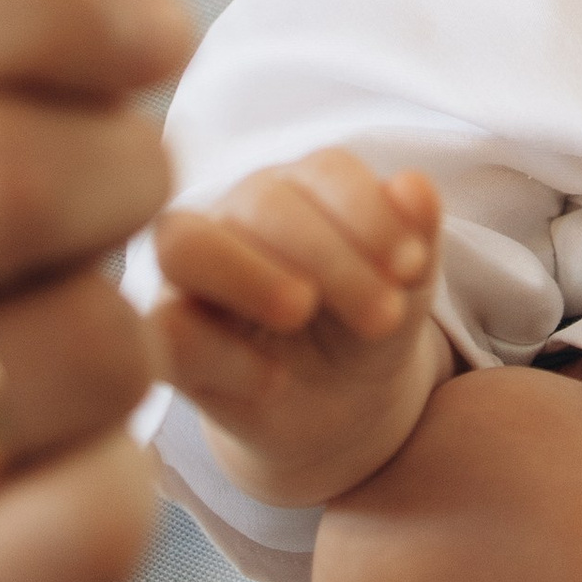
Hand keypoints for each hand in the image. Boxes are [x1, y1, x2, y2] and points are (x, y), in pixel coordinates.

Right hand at [0, 0, 189, 581]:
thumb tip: (131, 32)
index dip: (53, 1)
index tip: (160, 29)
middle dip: (122, 164)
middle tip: (132, 188)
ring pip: (78, 347)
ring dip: (118, 330)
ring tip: (50, 353)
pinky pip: (93, 521)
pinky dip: (116, 480)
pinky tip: (45, 474)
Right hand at [154, 152, 449, 506]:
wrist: (339, 411)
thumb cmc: (366, 329)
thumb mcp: (406, 289)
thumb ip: (416, 234)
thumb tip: (415, 185)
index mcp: (300, 189)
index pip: (324, 169)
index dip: (369, 211)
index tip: (413, 266)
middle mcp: (235, 216)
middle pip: (261, 201)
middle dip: (331, 257)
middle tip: (384, 316)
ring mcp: (190, 277)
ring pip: (186, 243)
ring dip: (250, 276)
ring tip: (302, 313)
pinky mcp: (165, 341)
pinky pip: (168, 329)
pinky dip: (223, 354)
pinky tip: (274, 381)